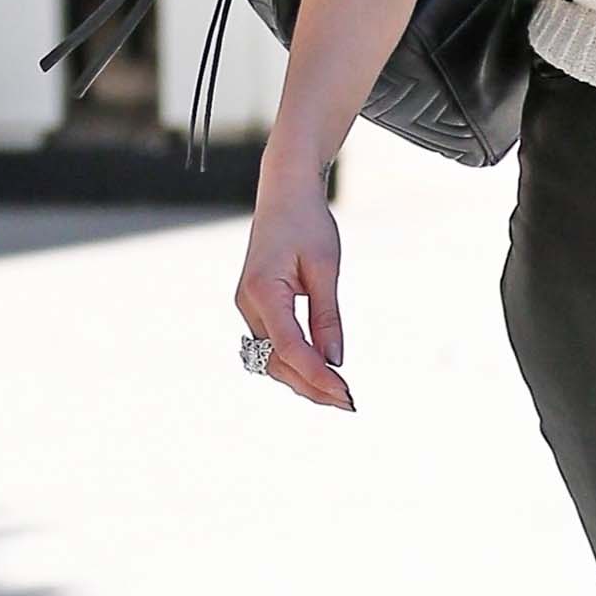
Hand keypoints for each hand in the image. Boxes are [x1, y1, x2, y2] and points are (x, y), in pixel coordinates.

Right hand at [235, 172, 354, 410]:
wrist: (283, 192)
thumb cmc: (307, 222)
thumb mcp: (325, 267)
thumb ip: (327, 316)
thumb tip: (334, 361)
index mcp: (263, 292)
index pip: (290, 348)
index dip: (317, 376)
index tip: (346, 393)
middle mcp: (247, 304)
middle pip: (277, 362)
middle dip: (311, 386)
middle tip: (348, 403)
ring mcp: (247, 306)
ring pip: (272, 358)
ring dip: (302, 378)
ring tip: (337, 394)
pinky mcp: (254, 306)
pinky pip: (272, 344)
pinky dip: (294, 361)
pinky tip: (318, 372)